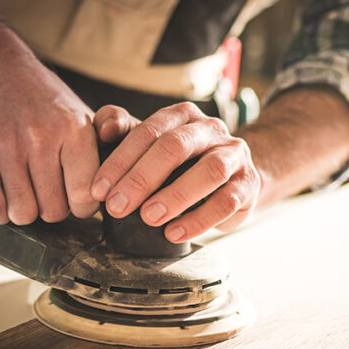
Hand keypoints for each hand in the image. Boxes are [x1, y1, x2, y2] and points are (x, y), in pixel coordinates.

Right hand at [0, 56, 99, 224]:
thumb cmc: (45, 101)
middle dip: (52, 209)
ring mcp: (7, 146)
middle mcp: (41, 138)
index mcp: (75, 130)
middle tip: (48, 192)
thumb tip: (118, 185)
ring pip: (22, 213)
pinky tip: (3, 196)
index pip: (85, 196)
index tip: (76, 200)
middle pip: (53, 211)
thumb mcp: (83, 116)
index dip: (82, 208)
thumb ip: (105, 148)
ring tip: (26, 193)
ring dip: (25, 211)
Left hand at [90, 103, 261, 242]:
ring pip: (210, 171)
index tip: (99, 190)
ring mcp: (234, 155)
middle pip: (177, 146)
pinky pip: (227, 201)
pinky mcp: (248, 184)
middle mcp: (211, 129)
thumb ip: (121, 128)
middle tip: (117, 206)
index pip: (148, 131)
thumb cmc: (180, 162)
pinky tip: (174, 233)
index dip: (120, 160)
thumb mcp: (148, 143)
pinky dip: (199, 220)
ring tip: (149, 218)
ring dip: (176, 196)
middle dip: (142, 178)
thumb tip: (104, 128)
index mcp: (182, 115)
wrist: (230, 177)